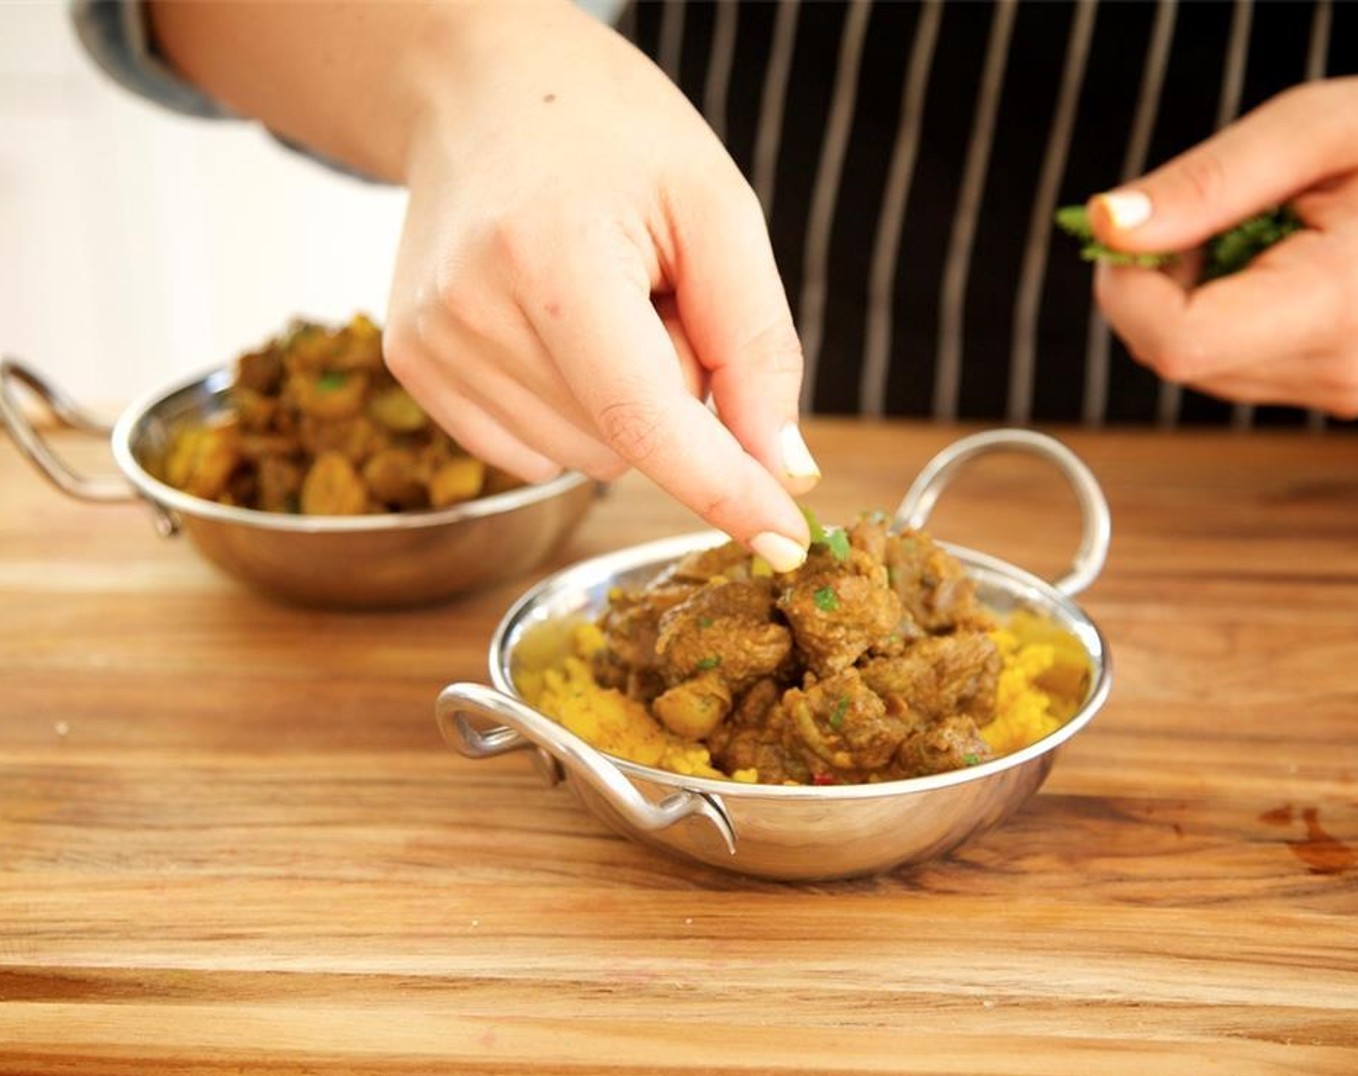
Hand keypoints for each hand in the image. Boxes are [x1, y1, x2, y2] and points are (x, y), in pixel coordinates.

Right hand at [148, 0, 816, 568]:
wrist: (480, 89)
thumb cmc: (609, 134)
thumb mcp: (716, 210)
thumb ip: (755, 345)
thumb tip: (778, 469)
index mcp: (553, 260)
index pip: (647, 421)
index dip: (724, 492)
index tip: (784, 543)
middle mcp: (471, 312)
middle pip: (625, 445)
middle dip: (673, 393)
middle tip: (654, 293)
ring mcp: (429, 346)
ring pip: (583, 457)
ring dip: (619, 404)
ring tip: (596, 298)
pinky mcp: (412, 366)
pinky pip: (532, 453)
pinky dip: (570, 412)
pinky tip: (555, 330)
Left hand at [1088, 75, 1357, 416]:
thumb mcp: (1310, 126)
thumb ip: (1202, 183)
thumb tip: (1106, 225)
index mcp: (1342, 299)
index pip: (1175, 342)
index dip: (1126, 288)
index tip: (1132, 232)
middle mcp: (1345, 365)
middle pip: (1174, 355)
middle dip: (1159, 284)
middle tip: (1217, 212)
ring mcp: (1346, 387)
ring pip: (1195, 366)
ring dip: (1192, 298)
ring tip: (1264, 231)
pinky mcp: (1340, 389)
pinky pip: (1233, 365)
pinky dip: (1225, 315)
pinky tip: (1278, 265)